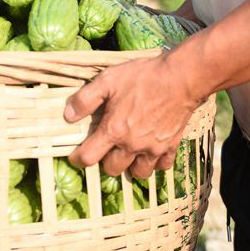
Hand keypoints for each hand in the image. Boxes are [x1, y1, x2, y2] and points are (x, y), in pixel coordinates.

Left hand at [64, 49, 200, 178]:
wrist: (181, 78)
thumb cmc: (143, 77)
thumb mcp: (108, 80)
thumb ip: (85, 99)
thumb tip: (68, 116)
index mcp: (114, 131)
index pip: (89, 158)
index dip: (78, 159)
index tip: (76, 156)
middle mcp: (132, 145)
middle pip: (113, 169)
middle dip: (105, 162)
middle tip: (106, 148)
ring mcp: (153, 148)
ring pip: (138, 173)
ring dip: (130, 166)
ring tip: (128, 152)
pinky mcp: (171, 146)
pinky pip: (161, 166)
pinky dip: (154, 162)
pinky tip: (150, 150)